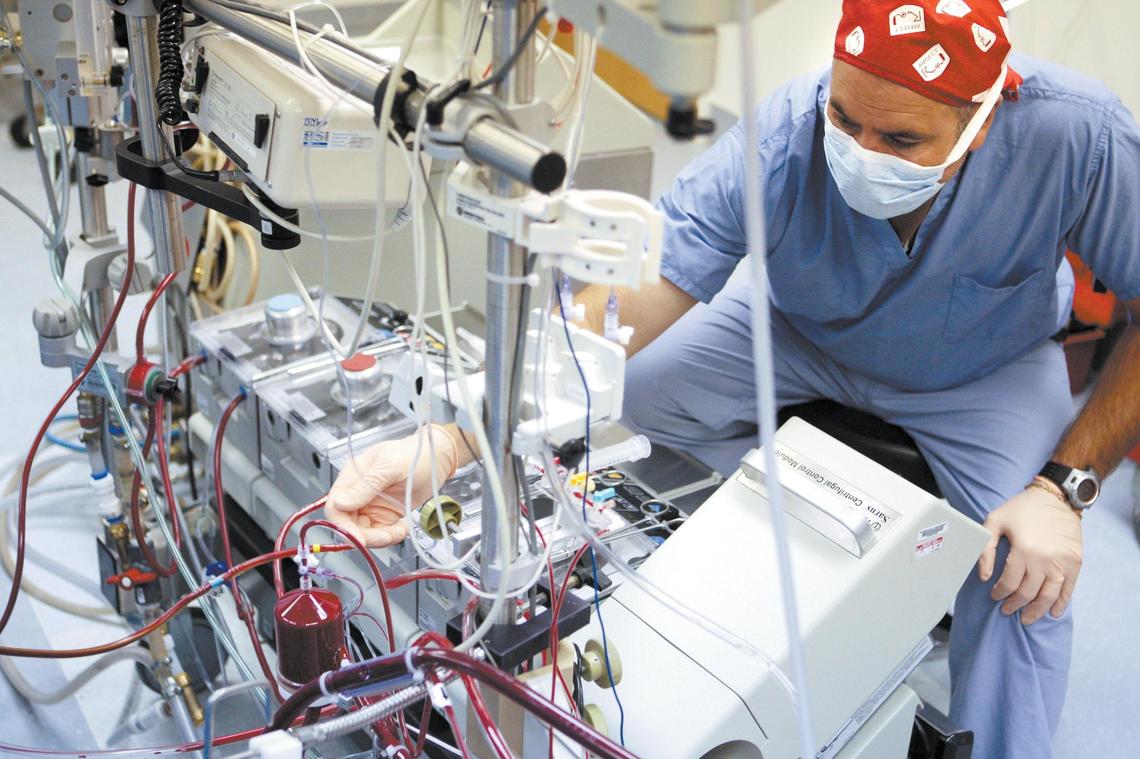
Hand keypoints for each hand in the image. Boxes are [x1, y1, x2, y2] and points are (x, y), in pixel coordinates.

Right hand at [325, 424, 460, 546]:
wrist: (435, 459)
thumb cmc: (413, 454)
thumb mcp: (389, 467)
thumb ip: (365, 486)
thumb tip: (339, 503)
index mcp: (352, 477)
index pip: (335, 506)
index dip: (343, 525)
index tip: (359, 538)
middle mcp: (358, 494)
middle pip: (348, 524)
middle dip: (365, 536)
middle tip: (386, 536)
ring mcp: (370, 506)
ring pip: (363, 533)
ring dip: (381, 538)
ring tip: (399, 530)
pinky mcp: (384, 515)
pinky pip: (379, 533)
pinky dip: (390, 536)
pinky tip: (402, 527)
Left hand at [978, 483, 1082, 624]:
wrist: (1056, 497)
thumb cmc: (1021, 509)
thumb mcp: (994, 522)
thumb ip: (985, 549)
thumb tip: (984, 577)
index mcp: (1023, 550)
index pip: (1009, 582)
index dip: (1000, 593)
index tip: (994, 596)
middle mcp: (1045, 560)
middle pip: (1028, 592)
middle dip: (1015, 605)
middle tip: (1007, 610)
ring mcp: (1062, 563)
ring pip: (1048, 595)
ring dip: (1037, 610)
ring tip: (1027, 619)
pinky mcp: (1076, 562)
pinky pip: (1068, 589)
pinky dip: (1061, 603)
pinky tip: (1053, 612)